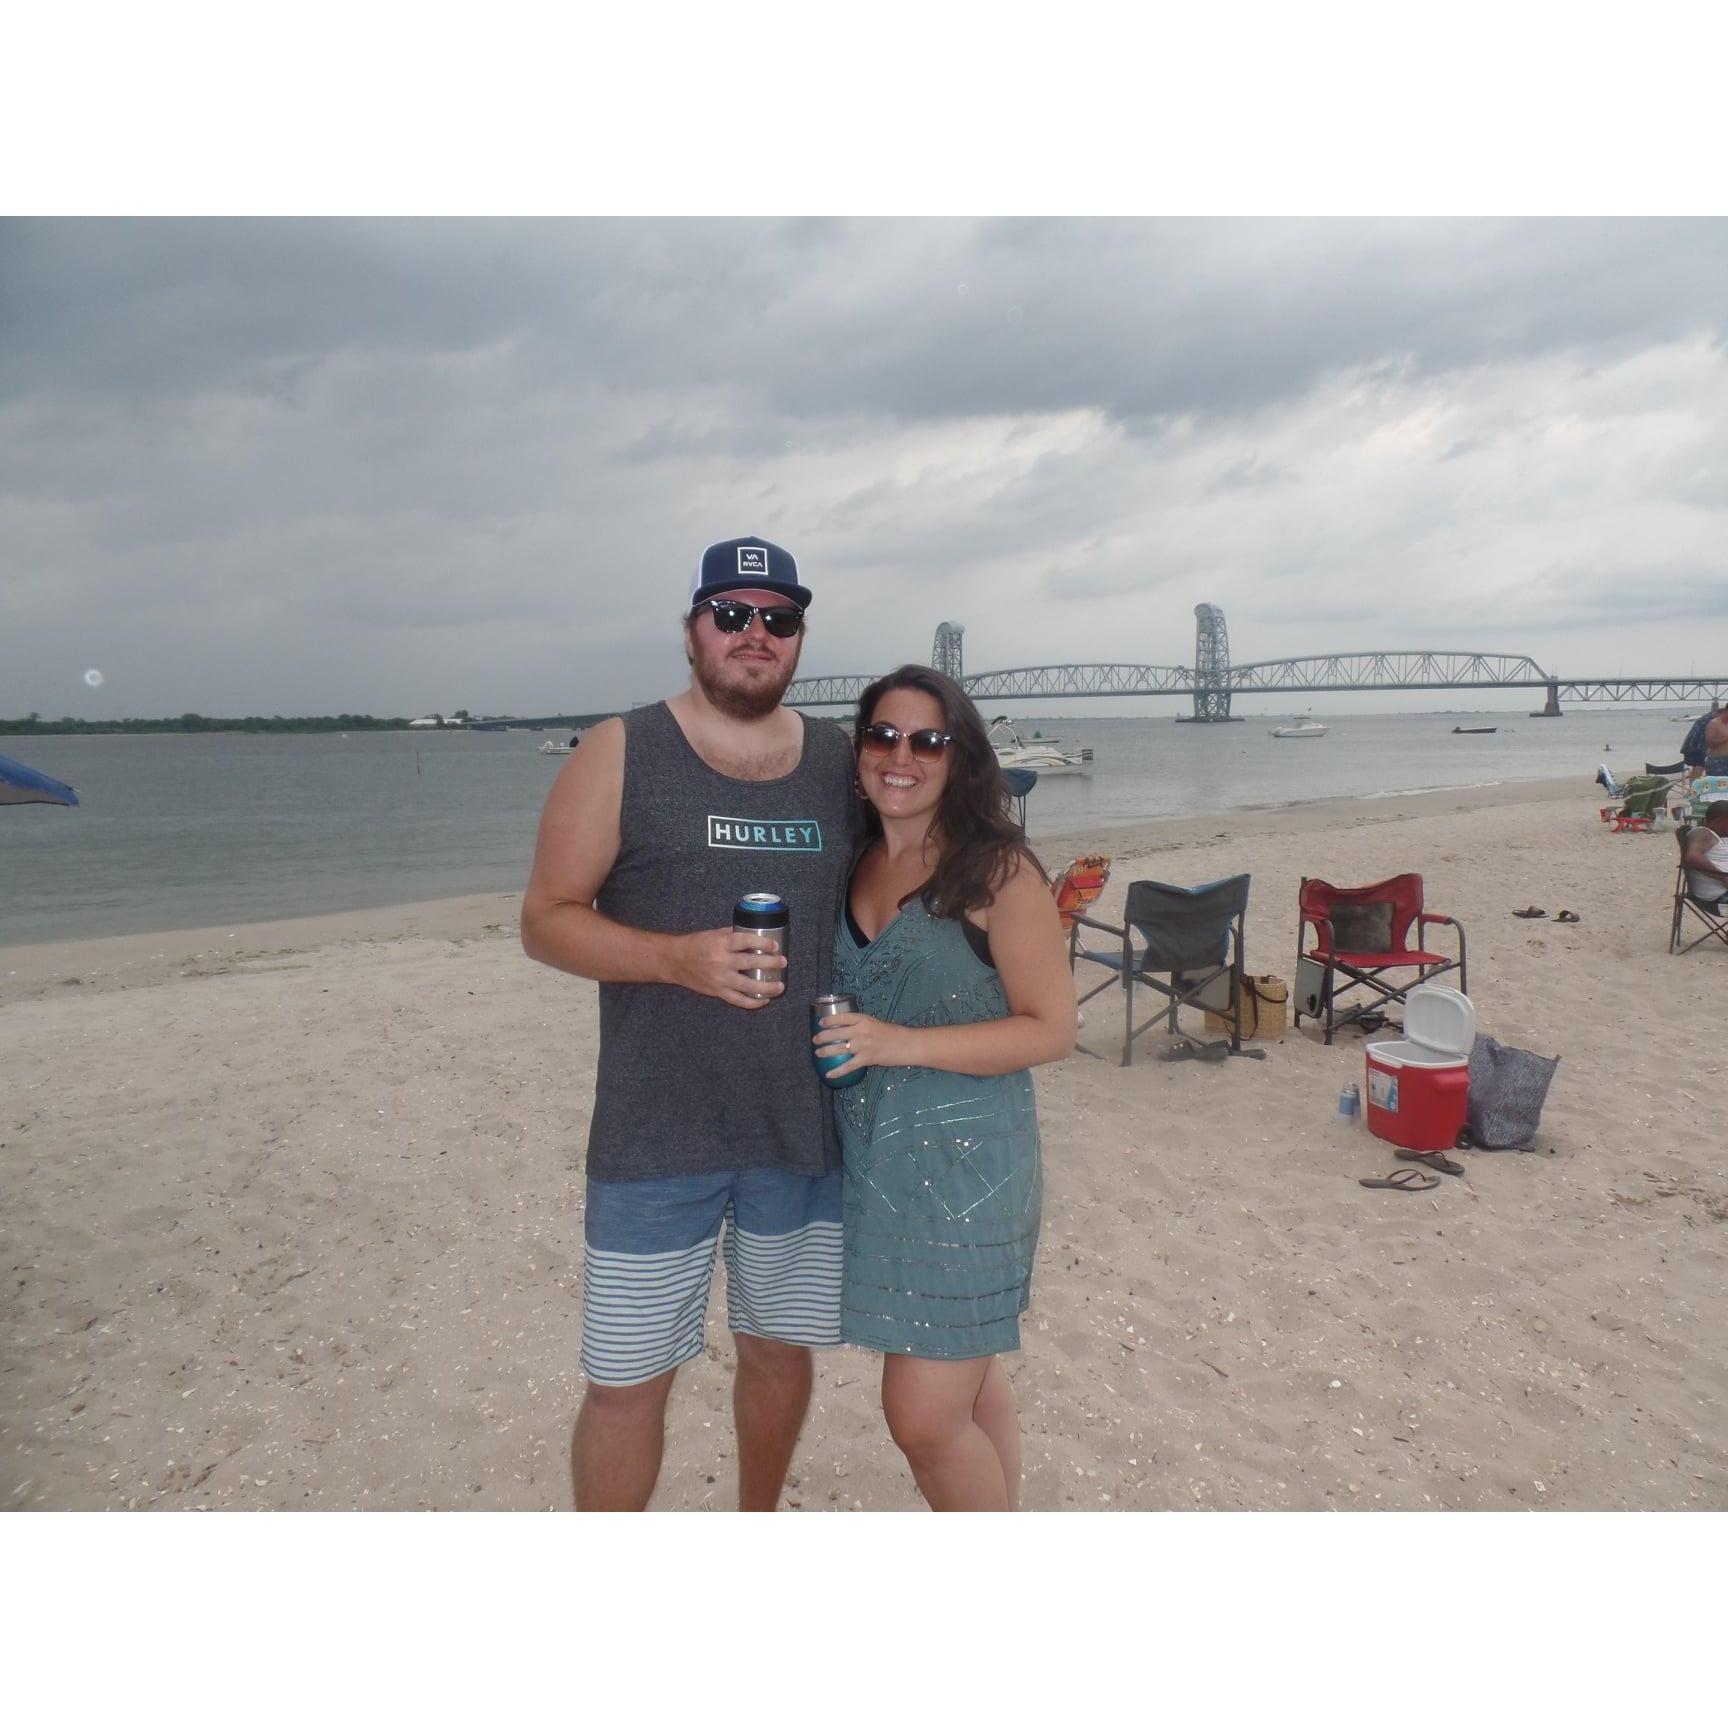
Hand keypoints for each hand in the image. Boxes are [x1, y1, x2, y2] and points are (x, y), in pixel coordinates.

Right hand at [672, 927, 787, 1008]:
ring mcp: (720, 979)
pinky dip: (752, 1002)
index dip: (763, 943)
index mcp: (721, 943)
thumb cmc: (695, 945)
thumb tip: (753, 934)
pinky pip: (738, 1000)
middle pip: (751, 963)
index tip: (775, 945)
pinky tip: (763, 1000)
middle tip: (783, 962)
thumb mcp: (714, 934)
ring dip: (766, 987)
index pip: (746, 941)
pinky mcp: (717, 991)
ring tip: (780, 987)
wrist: (675, 961)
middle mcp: (721, 961)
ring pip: (748, 985)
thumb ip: (732, 934)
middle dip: (770, 963)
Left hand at [809, 1011, 909, 1075]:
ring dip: (826, 1051)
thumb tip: (849, 1032)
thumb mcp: (876, 1024)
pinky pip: (848, 1066)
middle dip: (823, 1036)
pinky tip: (829, 1074)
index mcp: (864, 1019)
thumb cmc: (894, 1034)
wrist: (908, 1045)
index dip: (830, 1020)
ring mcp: (863, 1045)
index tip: (821, 1023)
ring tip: (818, 1053)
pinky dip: (837, 1071)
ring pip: (839, 1048)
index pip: (843, 1017)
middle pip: (837, 1032)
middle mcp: (861, 1030)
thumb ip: (863, 1027)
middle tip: (815, 1039)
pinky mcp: (867, 1058)